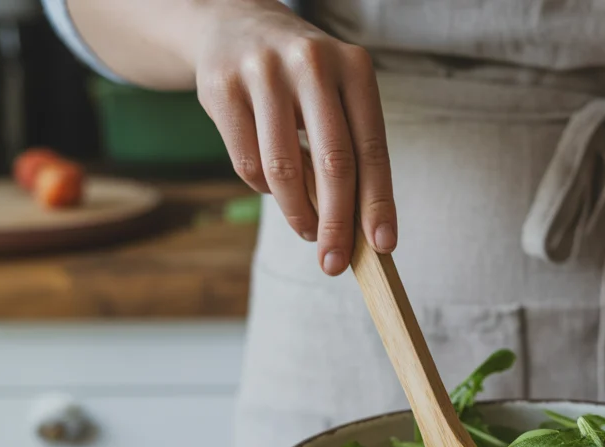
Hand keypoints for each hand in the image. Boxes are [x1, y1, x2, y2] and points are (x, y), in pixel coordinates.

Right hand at [192, 0, 394, 273]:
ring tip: (307, 230)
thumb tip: (359, 231)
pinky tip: (273, 187)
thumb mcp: (336, 98)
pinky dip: (262, 188)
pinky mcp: (222, 88)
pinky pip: (247, 163)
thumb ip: (349, 152)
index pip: (372, 148)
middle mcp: (311, 64)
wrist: (234, 24)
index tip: (382, 246)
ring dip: (298, 214)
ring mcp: (263, 73)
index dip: (378, 203)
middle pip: (333, 163)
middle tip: (335, 263)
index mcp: (354, 67)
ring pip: (283, 170)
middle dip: (337, 224)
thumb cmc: (303, 79)